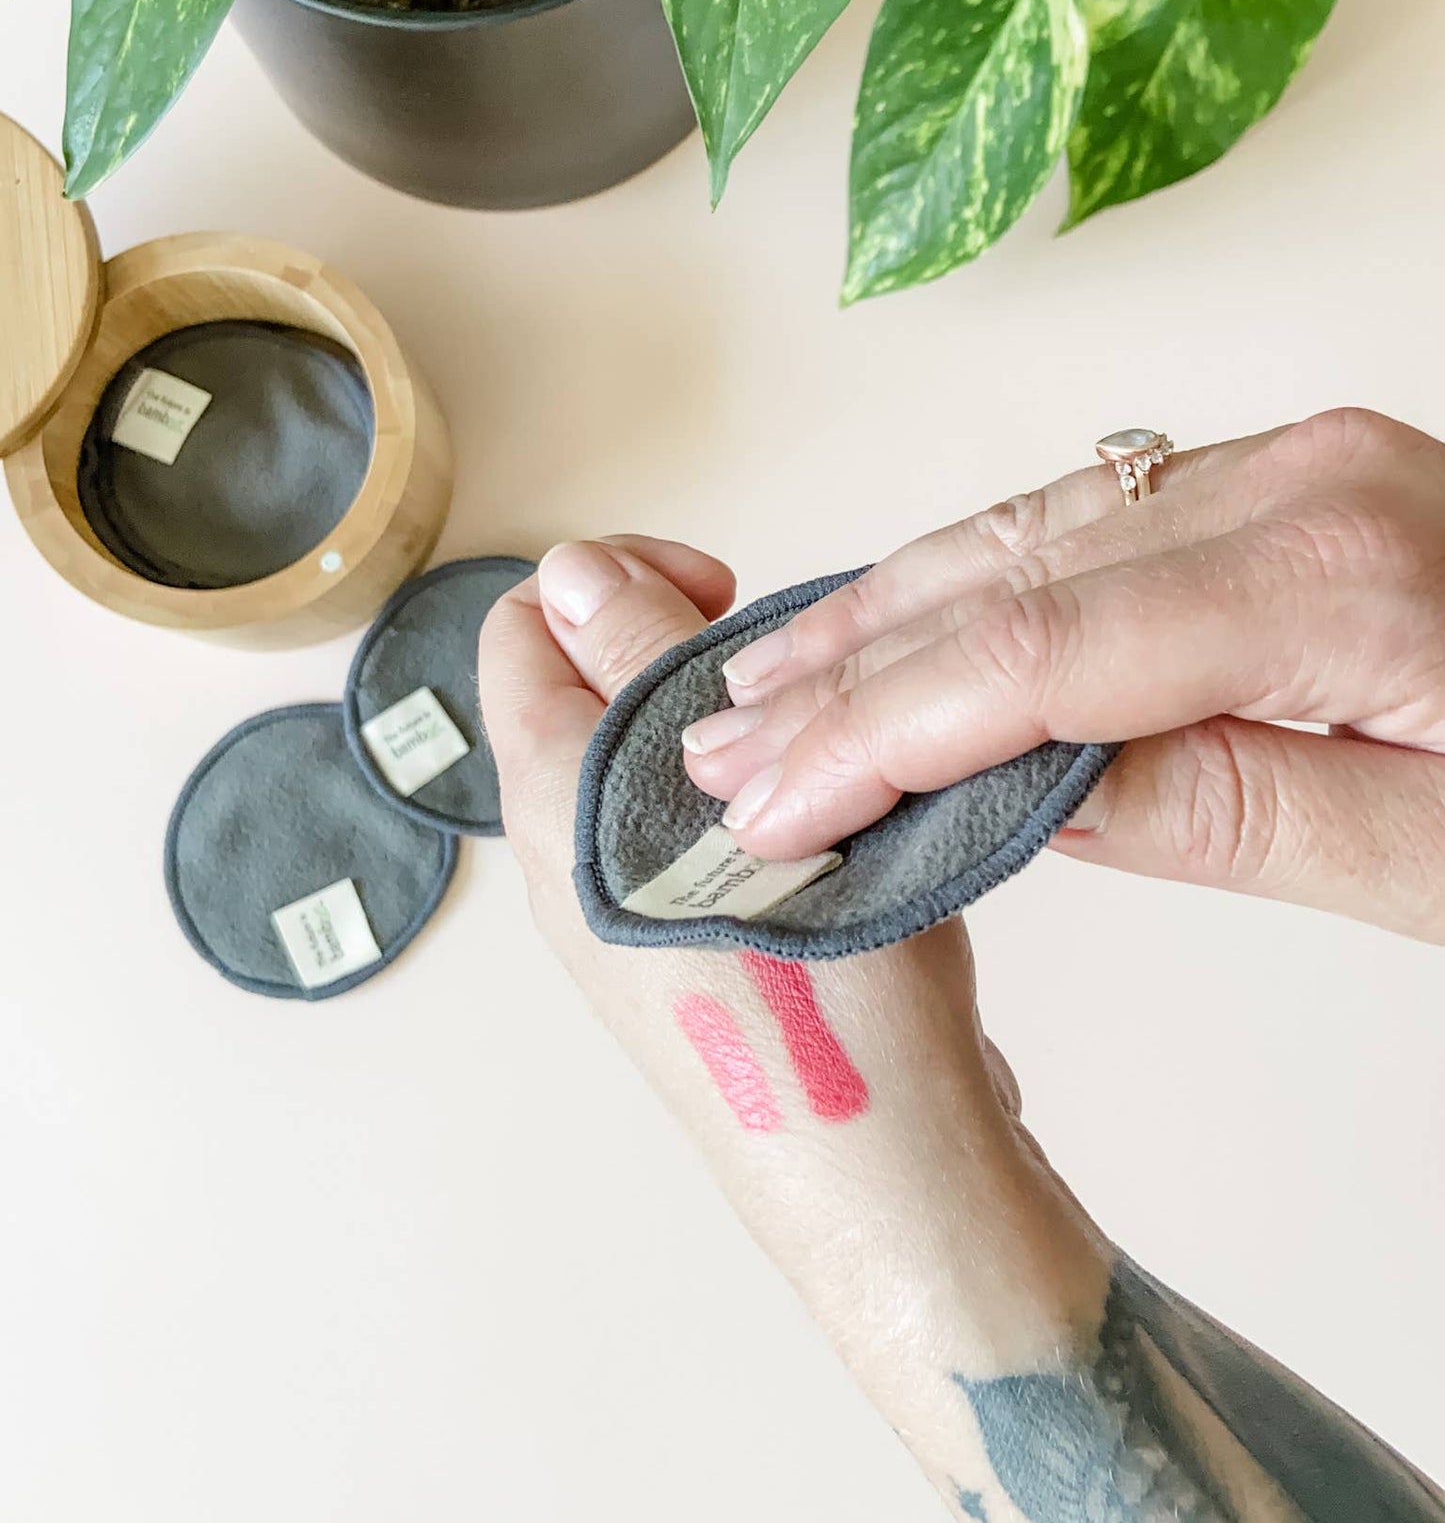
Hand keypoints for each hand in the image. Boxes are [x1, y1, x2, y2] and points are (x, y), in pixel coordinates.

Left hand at [476, 536, 1110, 1497]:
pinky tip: (833, 820)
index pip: (519, 625)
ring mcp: (619, 912)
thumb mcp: (729, 790)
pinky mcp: (680, 951)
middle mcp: (561, 855)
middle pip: (584, 686)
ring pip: (647, 755)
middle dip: (684, 644)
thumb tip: (564, 567)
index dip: (617, 576)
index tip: (724, 593)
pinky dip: (746, 790)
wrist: (887, 1174)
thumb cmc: (822, 979)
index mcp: (550, 798)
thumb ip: (645, 665)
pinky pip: (687, 824)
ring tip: (824, 750)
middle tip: (790, 686)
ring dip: (728, 722)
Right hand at [682, 408, 1444, 943]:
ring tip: (766, 690)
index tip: (769, 803)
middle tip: (718, 748)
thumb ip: (1226, 812)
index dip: (878, 731)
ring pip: (1026, 532)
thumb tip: (1025, 792)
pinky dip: (968, 586)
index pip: (1042, 652)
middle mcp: (1301, 480)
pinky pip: (1082, 524)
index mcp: (1342, 569)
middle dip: (845, 668)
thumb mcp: (1444, 862)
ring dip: (883, 617)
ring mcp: (1288, 466)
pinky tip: (893, 625)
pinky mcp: (1282, 485)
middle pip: (1007, 571)